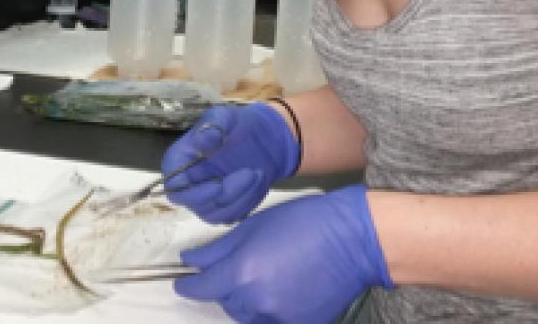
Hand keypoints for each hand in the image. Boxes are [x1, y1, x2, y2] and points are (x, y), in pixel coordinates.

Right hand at [162, 103, 299, 222]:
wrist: (263, 137)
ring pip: (218, 215)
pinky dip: (249, 201)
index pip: (174, 188)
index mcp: (178, 162)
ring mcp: (206, 200)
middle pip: (198, 204)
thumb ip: (212, 126)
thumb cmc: (238, 124)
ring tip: (259, 173)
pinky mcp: (225, 209)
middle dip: (228, 192)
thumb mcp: (225, 116)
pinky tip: (259, 181)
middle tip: (252, 173)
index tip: (219, 185)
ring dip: (242, 197)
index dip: (193, 193)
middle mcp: (188, 185)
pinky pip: (234, 216)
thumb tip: (202, 142)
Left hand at [174, 186, 393, 323]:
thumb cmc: (305, 223)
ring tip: (265, 278)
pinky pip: (273, 322)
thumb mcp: (254, 227)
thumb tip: (191, 261)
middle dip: (226, 288)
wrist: (354, 239)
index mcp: (243, 272)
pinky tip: (284, 290)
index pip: (202, 288)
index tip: (183, 284)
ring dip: (247, 302)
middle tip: (241, 267)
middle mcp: (258, 300)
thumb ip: (219, 249)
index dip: (189, 286)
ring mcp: (280, 316)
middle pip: (226, 303)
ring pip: (248, 316)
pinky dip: (271, 310)